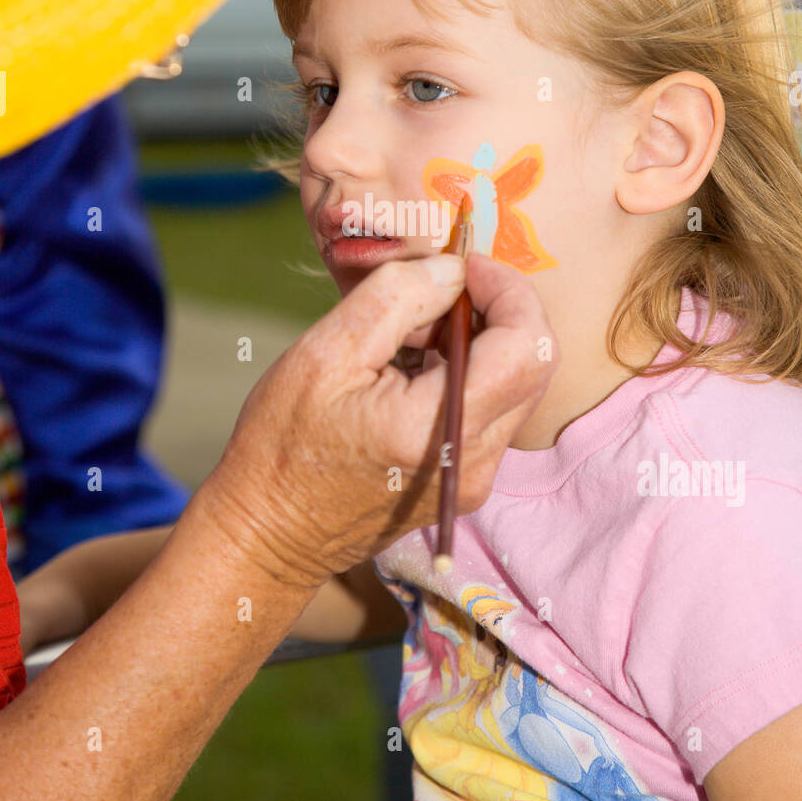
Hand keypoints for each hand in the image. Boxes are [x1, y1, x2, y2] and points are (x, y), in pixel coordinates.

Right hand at [200, 252, 556, 588]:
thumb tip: (452, 269)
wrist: (269, 534)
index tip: (463, 266)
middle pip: (532, 364)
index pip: (526, 346)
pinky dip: (465, 375)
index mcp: (437, 429)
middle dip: (494, 312)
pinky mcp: (464, 482)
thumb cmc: (283, 444)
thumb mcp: (326, 352)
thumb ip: (396, 298)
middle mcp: (471, 461)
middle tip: (432, 295)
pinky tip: (410, 371)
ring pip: (514, 385)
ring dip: (477, 343)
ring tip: (408, 337)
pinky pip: (490, 411)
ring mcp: (473, 478)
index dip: (507, 290)